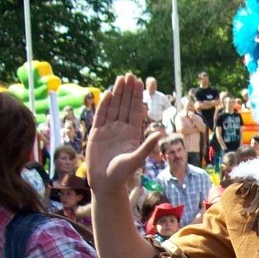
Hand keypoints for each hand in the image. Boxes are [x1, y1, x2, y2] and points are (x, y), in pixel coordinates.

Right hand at [87, 74, 161, 193]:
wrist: (105, 182)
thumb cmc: (122, 173)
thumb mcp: (136, 158)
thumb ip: (147, 145)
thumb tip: (161, 133)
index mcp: (132, 133)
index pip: (135, 110)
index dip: (137, 96)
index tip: (139, 82)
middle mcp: (121, 129)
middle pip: (125, 105)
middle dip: (127, 90)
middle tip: (130, 75)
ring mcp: (109, 129)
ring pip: (113, 107)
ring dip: (117, 93)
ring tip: (120, 79)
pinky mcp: (96, 133)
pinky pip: (101, 116)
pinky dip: (104, 105)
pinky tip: (108, 93)